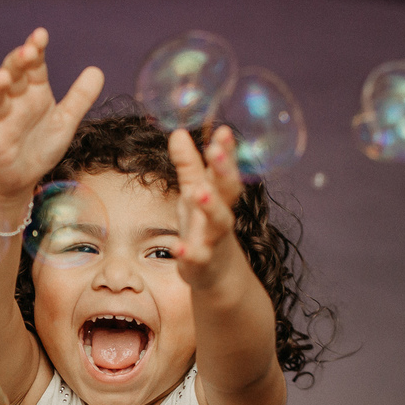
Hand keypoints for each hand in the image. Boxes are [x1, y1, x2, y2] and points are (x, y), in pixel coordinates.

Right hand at [0, 28, 104, 198]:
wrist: (23, 176)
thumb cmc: (41, 144)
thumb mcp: (66, 121)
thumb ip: (80, 97)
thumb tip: (97, 70)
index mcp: (34, 93)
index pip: (34, 67)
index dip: (36, 51)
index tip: (40, 35)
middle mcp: (17, 103)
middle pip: (14, 76)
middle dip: (18, 63)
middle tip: (28, 52)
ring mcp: (3, 121)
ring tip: (2, 77)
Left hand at [169, 125, 245, 288]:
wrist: (217, 273)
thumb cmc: (204, 226)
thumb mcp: (195, 192)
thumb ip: (189, 165)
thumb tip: (179, 132)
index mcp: (218, 195)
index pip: (225, 169)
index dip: (226, 151)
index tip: (223, 130)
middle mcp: (220, 214)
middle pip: (227, 191)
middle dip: (223, 170)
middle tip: (215, 150)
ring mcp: (213, 239)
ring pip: (219, 222)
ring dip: (211, 207)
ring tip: (200, 193)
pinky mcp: (201, 263)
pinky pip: (197, 257)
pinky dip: (188, 253)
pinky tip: (177, 247)